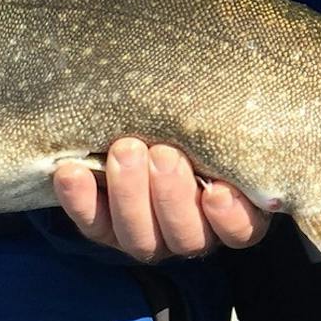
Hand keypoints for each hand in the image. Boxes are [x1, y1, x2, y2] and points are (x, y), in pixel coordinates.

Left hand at [53, 138, 272, 261]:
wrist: (147, 124)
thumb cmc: (201, 123)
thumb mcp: (220, 122)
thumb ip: (226, 123)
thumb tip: (250, 83)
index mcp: (234, 213)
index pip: (241, 230)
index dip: (229, 217)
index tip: (216, 191)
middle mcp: (193, 233)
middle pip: (186, 235)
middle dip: (172, 195)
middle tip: (163, 153)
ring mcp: (149, 236)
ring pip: (140, 237)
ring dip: (130, 195)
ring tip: (125, 150)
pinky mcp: (108, 230)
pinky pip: (94, 224)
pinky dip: (81, 200)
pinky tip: (70, 172)